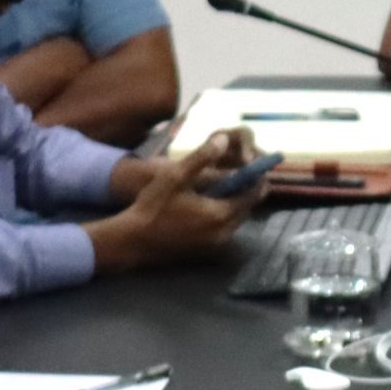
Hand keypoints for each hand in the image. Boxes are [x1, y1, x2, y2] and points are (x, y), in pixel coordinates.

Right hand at [90, 144, 252, 269]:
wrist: (133, 240)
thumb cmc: (153, 206)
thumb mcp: (174, 176)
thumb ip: (201, 157)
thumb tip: (224, 139)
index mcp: (221, 214)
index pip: (253, 195)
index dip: (257, 179)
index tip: (257, 166)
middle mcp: (224, 232)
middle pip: (247, 208)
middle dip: (248, 191)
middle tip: (243, 173)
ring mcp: (215, 244)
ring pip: (237, 220)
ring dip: (236, 203)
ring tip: (227, 185)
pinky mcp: (206, 250)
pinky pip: (225, 229)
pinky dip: (225, 215)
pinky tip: (209, 203)